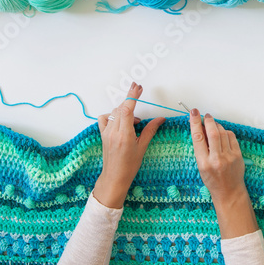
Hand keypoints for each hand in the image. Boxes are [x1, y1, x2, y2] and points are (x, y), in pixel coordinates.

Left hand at [93, 82, 165, 207]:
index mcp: (124, 135)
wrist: (114, 177)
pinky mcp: (103, 134)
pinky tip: (121, 121)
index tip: (137, 87)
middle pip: (121, 108)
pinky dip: (113, 115)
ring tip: (135, 119)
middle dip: (130, 98)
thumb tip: (160, 119)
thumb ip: (150, 130)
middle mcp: (113, 131)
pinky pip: (105, 118)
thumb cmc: (129, 166)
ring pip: (114, 112)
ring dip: (124, 109)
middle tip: (139, 91)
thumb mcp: (142, 147)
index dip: (132, 96)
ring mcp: (106, 132)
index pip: (127, 109)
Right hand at [190, 109, 257, 238]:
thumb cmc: (212, 181)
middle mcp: (217, 159)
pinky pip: (231, 137)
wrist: (229, 192)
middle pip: (212, 132)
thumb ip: (201, 148)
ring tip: (213, 125)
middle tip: (206, 116)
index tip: (193, 113)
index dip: (195, 123)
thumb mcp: (201, 166)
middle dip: (208, 120)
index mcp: (204, 163)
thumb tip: (200, 128)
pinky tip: (222, 133)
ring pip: (223, 132)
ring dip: (217, 125)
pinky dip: (226, 132)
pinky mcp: (238, 155)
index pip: (198, 138)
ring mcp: (229, 157)